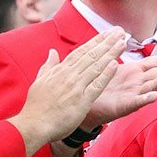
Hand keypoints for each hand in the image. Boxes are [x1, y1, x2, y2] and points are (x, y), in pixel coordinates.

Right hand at [8, 27, 125, 156]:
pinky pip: (96, 85)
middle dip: (107, 42)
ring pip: (96, 66)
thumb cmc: (36, 106)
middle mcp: (69, 75)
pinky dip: (106, 74)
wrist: (33, 125)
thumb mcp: (40, 81)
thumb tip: (52, 52)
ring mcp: (76, 87)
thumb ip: (48, 66)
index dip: (96, 41)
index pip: (81, 51)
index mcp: (60, 70)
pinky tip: (115, 65)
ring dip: (110, 53)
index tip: (107, 33)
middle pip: (92, 55)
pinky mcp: (81, 100)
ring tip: (122, 43)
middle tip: (120, 31)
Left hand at [80, 46, 156, 128]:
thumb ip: (122, 56)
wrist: (86, 106)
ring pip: (152, 86)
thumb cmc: (100, 87)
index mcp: (136, 73)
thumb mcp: (114, 68)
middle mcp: (138, 83)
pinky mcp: (124, 106)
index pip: (156, 62)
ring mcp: (133, 95)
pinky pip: (137, 102)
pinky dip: (147, 99)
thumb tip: (123, 37)